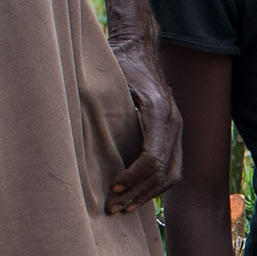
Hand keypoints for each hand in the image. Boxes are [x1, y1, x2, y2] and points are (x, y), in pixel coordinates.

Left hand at [105, 30, 178, 213]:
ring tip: (124, 207)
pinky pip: (171, 169)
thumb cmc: (120, 63)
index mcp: (159, 112)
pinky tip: (134, 194)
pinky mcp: (174, 135)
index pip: (153, 158)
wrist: (140, 48)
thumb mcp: (107, 81)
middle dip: (139, 193)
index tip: (112, 187)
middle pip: (165, 173)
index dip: (133, 178)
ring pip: (172, 176)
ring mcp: (178, 130)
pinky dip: (154, 186)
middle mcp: (174, 123)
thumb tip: (79, 135)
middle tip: (113, 208)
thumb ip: (99, 107)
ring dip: (148, 194)